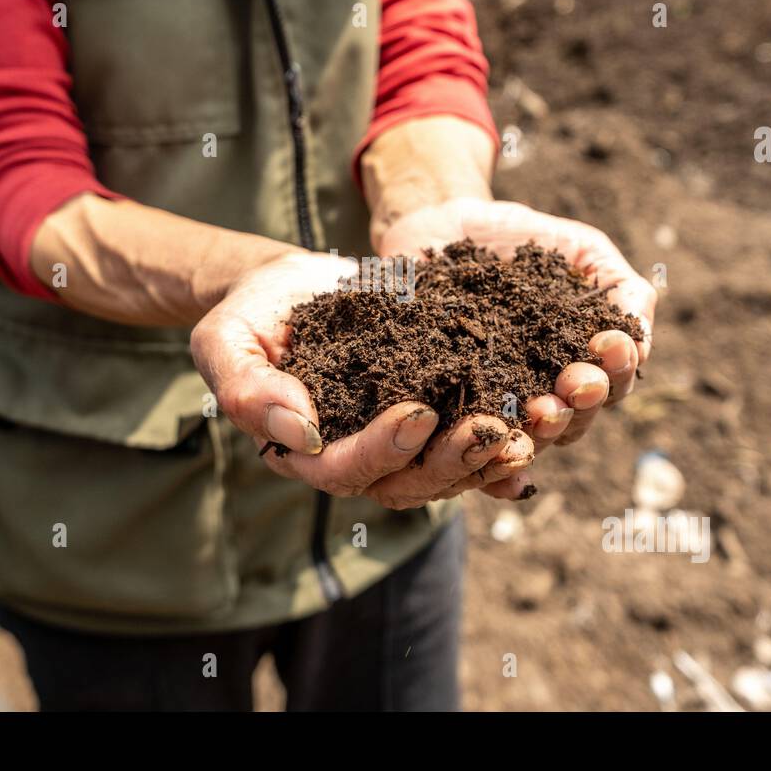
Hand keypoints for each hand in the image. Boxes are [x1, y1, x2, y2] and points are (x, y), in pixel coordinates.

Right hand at [190, 251, 523, 505]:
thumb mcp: (226, 340)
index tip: (419, 413)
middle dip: (453, 462)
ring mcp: (396, 443)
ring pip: (447, 470)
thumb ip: (248, 389)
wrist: (291, 286)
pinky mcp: (433, 413)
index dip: (383, 449)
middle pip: (407, 483)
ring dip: (492, 456)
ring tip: (531, 428)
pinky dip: (507, 439)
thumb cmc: (252, 313)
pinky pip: (471, 439)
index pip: (344, 470)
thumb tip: (302, 433)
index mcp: (303, 454)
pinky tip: (544, 425)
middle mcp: (355, 460)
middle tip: (493, 431)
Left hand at [375, 197, 656, 468]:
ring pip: (523, 437)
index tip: (608, 342)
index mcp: (577, 366)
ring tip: (539, 411)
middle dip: (582, 403)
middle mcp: (539, 395)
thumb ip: (623, 289)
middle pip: (573, 421)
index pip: (610, 387)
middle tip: (577, 383)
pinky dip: (478, 449)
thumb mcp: (582, 251)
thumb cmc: (520, 239)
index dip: (617, 370)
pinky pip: (459, 437)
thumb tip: (641, 338)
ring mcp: (490, 403)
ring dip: (540, 429)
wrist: (443, 226)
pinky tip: (488, 443)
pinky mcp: (441, 403)